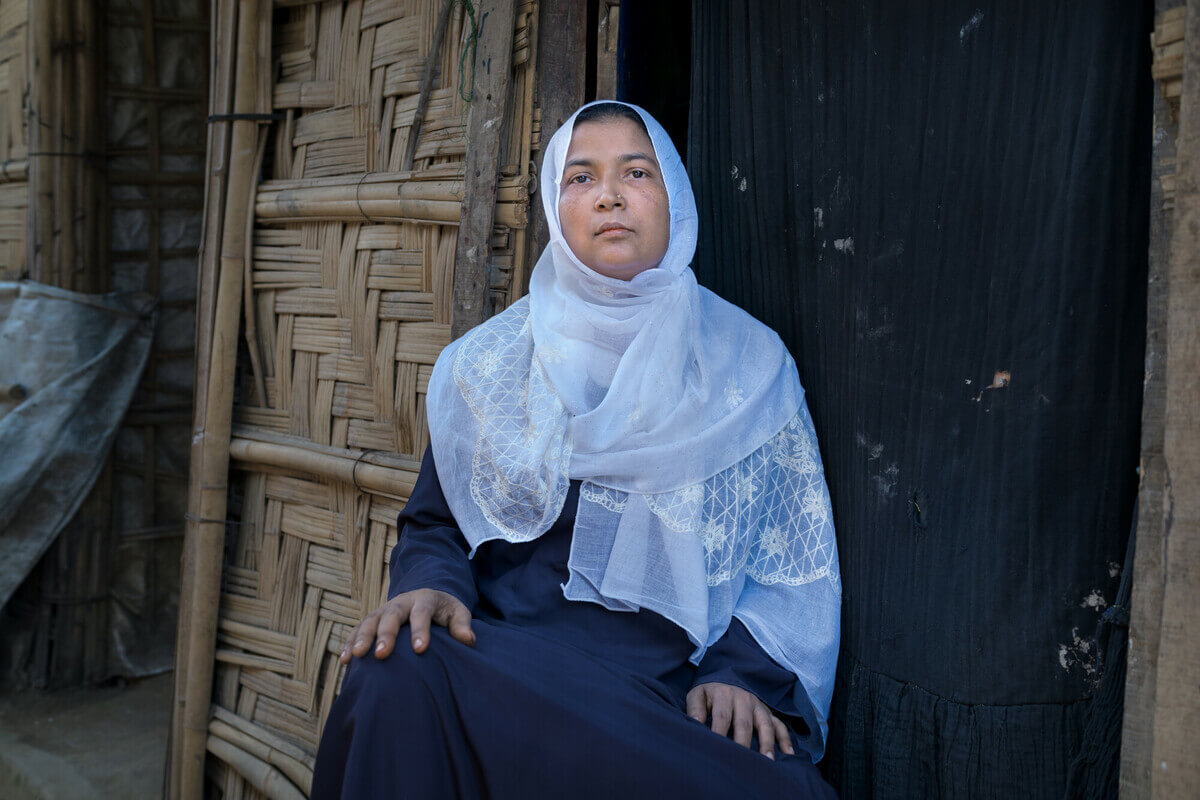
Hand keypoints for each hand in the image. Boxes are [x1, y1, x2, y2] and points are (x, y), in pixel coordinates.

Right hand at [339, 588, 474, 663]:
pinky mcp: (372, 619)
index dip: (420, 630)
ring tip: (357, 656)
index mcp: (424, 600)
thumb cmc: (443, 611)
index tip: (420, 650)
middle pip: (391, 615)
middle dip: (385, 634)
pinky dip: (350, 642)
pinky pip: (358, 629)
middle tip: (381, 654)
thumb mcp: (457, 612)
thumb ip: (461, 624)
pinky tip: (345, 659)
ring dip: (363, 637)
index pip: (421, 613)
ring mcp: (384, 610)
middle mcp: (401, 602)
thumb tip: (468, 640)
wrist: (426, 597)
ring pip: (370, 620)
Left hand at [686, 681, 794, 759]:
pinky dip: (785, 739)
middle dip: (743, 743)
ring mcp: (758, 706)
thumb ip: (695, 709)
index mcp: (724, 694)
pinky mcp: (767, 712)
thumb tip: (696, 723)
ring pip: (765, 725)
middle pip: (744, 724)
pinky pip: (779, 725)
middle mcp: (744, 699)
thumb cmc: (710, 693)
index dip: (719, 733)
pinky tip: (788, 754)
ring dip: (767, 743)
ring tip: (768, 761)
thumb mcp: (697, 695)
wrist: (726, 677)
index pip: (722, 717)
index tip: (717, 751)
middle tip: (741, 762)